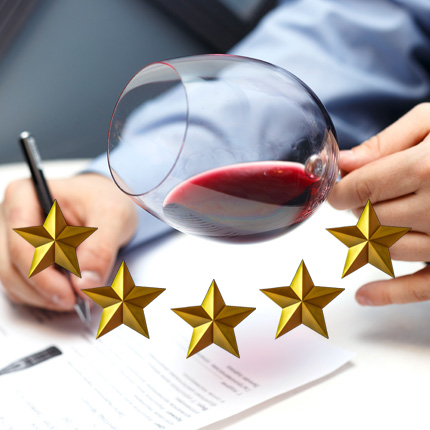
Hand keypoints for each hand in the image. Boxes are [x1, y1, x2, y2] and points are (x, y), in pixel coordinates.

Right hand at [0, 173, 137, 310]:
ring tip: (77, 297)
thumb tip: (84, 285)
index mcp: (25, 195)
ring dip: (43, 296)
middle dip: (44, 290)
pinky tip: (68, 293)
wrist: (105, 206)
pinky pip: (21, 286)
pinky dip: (43, 295)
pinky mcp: (18, 258)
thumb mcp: (113, 216)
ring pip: (12, 280)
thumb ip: (100, 250)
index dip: (43, 273)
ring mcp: (10, 239)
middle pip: (10, 265)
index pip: (21, 242)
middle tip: (76, 301)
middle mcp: (10, 216)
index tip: (70, 293)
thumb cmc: (104, 201)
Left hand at [328, 103, 429, 305]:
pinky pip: (420, 286)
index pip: (359, 189)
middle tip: (368, 196)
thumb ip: (387, 141)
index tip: (339, 190)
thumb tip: (344, 163)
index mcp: (427, 169)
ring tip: (381, 218)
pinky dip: (389, 294)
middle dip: (359, 208)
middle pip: (370, 219)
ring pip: (386, 249)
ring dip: (374, 236)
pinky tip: (365, 295)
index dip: (341, 190)